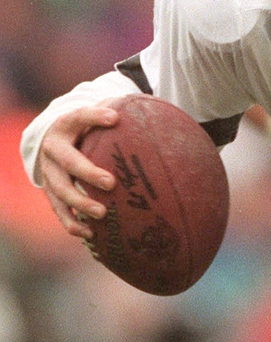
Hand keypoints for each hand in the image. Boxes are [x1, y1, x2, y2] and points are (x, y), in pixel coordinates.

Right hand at [35, 104, 120, 239]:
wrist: (55, 141)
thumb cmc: (86, 127)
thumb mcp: (96, 114)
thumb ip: (115, 110)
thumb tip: (150, 107)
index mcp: (65, 126)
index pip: (79, 117)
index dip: (94, 117)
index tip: (115, 118)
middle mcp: (53, 150)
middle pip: (68, 162)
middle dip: (88, 173)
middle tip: (111, 183)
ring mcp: (49, 173)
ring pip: (60, 191)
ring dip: (80, 203)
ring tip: (102, 213)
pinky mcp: (51, 192)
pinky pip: (59, 211)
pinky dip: (72, 224)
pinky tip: (90, 234)